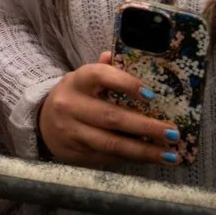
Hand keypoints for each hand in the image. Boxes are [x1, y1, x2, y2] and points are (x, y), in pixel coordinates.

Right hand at [37, 52, 181, 167]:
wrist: (43, 124)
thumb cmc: (75, 99)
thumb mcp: (84, 81)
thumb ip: (104, 70)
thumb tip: (121, 55)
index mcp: (76, 82)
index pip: (99, 76)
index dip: (125, 83)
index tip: (151, 95)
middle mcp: (70, 106)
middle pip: (111, 117)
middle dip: (146, 127)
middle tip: (172, 133)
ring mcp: (72, 131)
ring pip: (112, 143)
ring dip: (144, 151)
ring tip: (170, 155)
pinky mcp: (76, 153)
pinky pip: (109, 157)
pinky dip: (134, 159)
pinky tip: (151, 159)